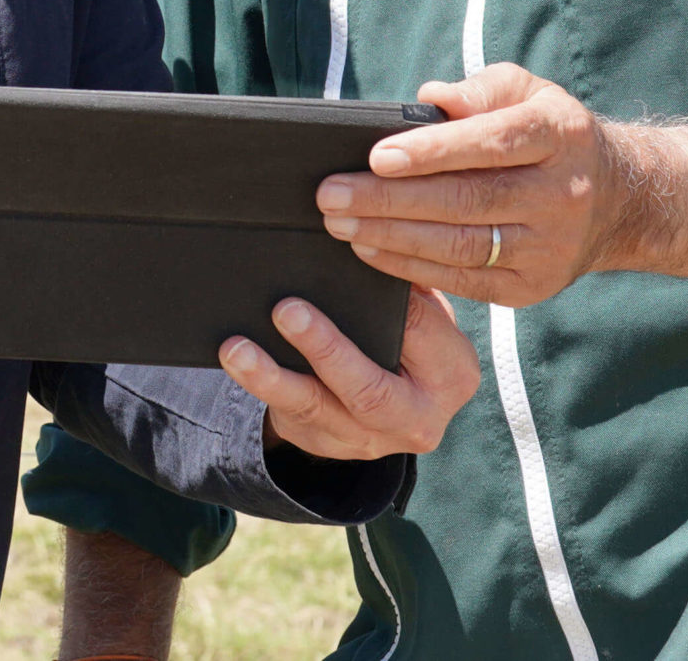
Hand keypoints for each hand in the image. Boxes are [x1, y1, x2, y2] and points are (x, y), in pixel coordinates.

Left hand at [218, 285, 478, 458]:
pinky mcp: (326, 443)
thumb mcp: (428, 318)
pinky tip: (235, 361)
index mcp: (452, 377)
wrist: (393, 409)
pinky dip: (259, 385)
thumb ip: (412, 291)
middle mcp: (417, 419)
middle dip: (326, 350)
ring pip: (315, 407)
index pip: (422, 334)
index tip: (355, 267)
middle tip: (287, 311)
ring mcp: (368, 439)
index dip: (390, 306)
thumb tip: (372, 245)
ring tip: (238, 349)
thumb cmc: (410, 345)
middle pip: (370, 391)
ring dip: (271, 377)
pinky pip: (289, 414)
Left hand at [317, 63, 632, 306]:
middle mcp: (561, 195)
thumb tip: (431, 97)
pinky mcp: (532, 287)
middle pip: (467, 199)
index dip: (432, 151)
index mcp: (559, 136)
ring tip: (339, 222)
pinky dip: (411, 267)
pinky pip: (462, 279)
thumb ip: (480, 89)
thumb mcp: (529, 92)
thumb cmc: (548, 135)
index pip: (492, 142)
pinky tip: (370, 250)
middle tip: (331, 193)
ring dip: (391, 236)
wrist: (618, 202)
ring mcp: (549, 247)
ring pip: (460, 245)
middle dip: (390, 199)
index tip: (376, 155)